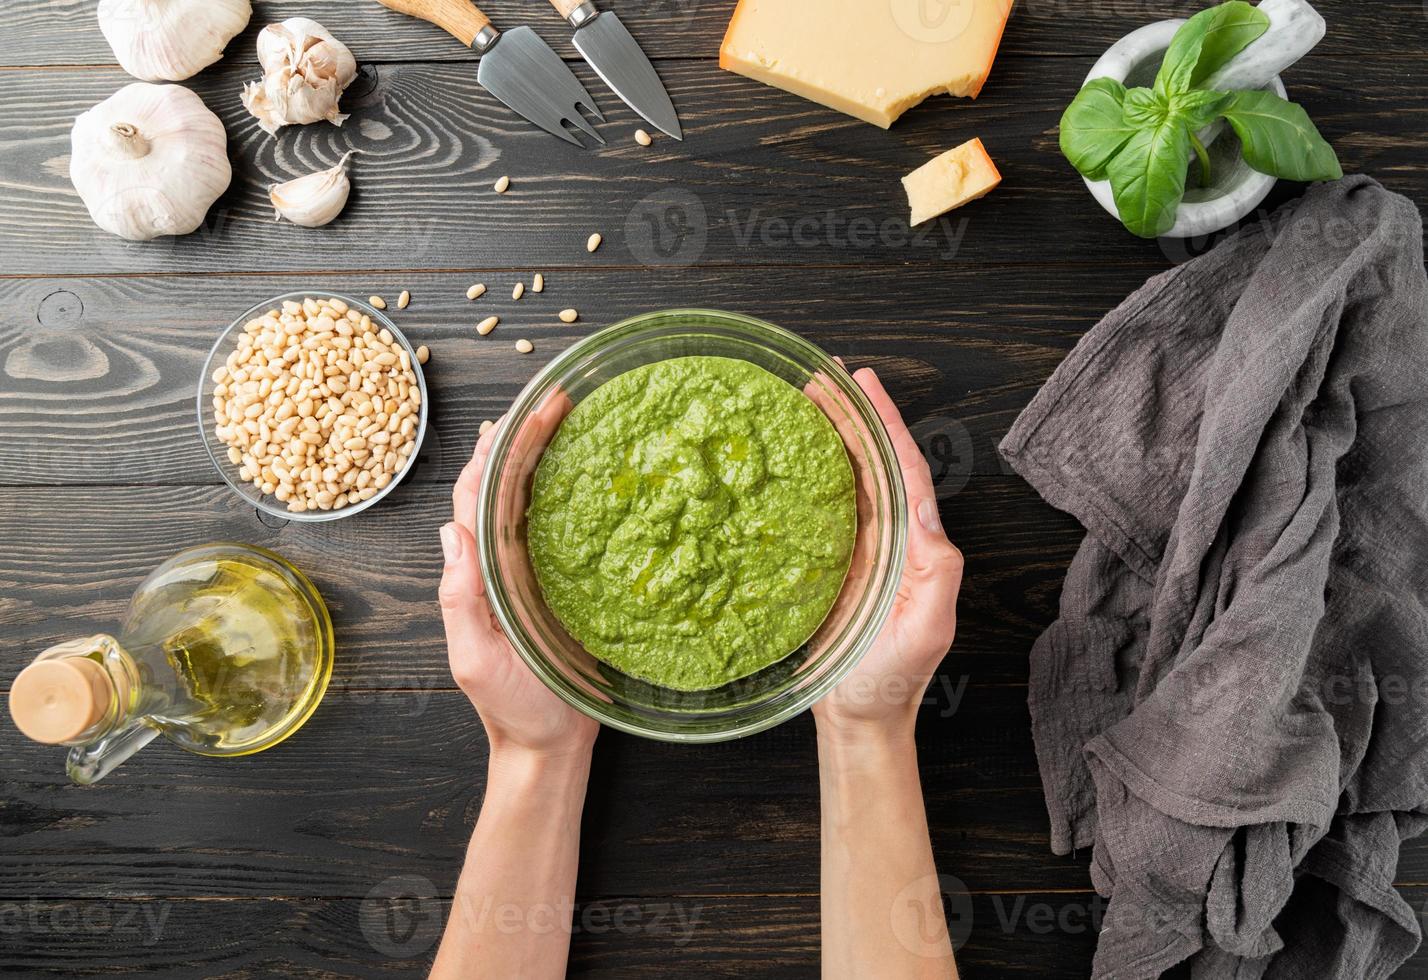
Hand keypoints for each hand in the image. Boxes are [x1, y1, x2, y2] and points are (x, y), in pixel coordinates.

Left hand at [439, 412, 599, 762]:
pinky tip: (595, 471)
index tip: (518, 413)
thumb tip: (450, 532)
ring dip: (547, 455)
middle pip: (506, 485)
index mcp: (476, 573)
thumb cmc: (513, 709)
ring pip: (533, 499)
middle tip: (558, 397)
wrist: (549, 747)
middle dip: (525, 437)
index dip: (492, 451)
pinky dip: (573, 493)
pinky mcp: (562, 586)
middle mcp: (500, 563)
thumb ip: (459, 601)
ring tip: (574, 416)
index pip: (476, 497)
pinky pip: (564, 529)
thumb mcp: (476, 659)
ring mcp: (530, 572)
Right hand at [812, 368, 963, 741]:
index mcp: (916, 543)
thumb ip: (937, 571)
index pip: (902, 467)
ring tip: (801, 399)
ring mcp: (857, 548)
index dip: (885, 422)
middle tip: (821, 376)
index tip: (865, 383)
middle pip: (870, 461)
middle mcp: (889, 537)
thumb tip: (925, 512)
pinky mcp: (826, 564)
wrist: (858, 717)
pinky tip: (783, 455)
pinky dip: (803, 476)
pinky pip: (816, 508)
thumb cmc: (894, 678)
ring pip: (843, 477)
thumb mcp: (929, 627)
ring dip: (826, 436)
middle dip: (850, 415)